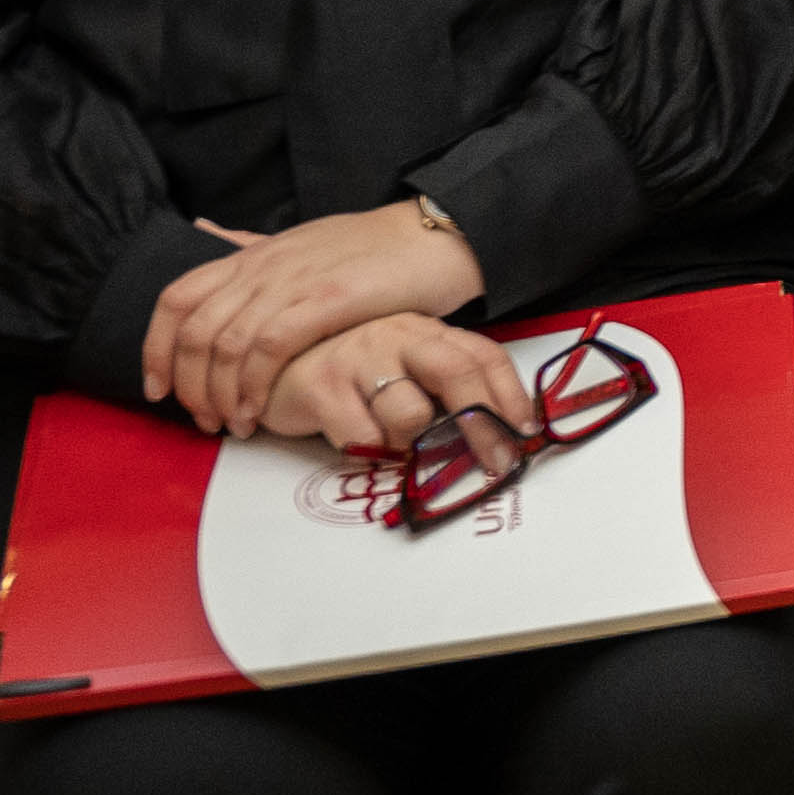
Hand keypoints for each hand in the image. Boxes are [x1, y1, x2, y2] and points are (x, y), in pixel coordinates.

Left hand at [143, 201, 484, 430]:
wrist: (433, 237)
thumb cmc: (372, 248)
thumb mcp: (300, 241)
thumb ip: (253, 246)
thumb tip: (207, 234)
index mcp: (252, 256)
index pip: (176, 300)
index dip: (155, 349)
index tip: (159, 390)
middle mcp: (262, 267)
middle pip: (194, 332)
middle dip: (188, 386)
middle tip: (202, 421)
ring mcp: (293, 282)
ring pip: (225, 345)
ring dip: (219, 395)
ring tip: (232, 426)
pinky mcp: (327, 300)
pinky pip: (268, 348)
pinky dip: (254, 386)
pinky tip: (259, 413)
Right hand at [260, 312, 536, 470]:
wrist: (267, 362)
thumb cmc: (346, 371)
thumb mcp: (400, 368)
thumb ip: (439, 391)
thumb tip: (495, 436)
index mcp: (426, 331)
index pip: (483, 356)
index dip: (510, 397)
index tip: (525, 435)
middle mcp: (398, 335)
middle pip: (458, 373)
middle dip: (484, 426)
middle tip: (495, 464)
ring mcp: (359, 357)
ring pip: (411, 414)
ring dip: (414, 446)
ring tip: (397, 449)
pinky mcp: (322, 385)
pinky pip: (363, 436)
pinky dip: (370, 453)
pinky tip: (358, 447)